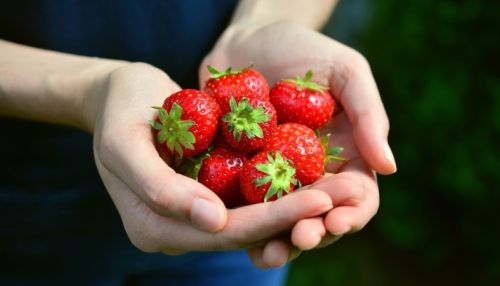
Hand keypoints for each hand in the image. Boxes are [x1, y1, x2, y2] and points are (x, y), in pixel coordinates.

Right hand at [85, 63, 332, 256]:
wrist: (119, 96)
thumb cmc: (118, 111)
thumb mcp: (124, 144)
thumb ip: (160, 188)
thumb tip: (213, 222)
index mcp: (154, 228)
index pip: (222, 232)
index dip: (272, 219)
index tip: (318, 200)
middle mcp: (178, 231)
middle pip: (245, 231)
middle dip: (295, 215)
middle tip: (342, 196)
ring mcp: (195, 215)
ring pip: (253, 219)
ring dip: (296, 206)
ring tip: (341, 190)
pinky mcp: (208, 194)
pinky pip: (249, 198)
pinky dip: (280, 190)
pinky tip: (315, 177)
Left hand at [200, 21, 395, 266]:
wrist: (248, 39)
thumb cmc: (304, 49)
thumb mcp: (346, 71)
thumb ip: (369, 115)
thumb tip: (389, 167)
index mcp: (344, 156)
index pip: (357, 197)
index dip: (351, 214)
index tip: (336, 222)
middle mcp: (311, 174)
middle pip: (317, 216)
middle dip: (311, 234)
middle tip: (299, 241)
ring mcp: (273, 177)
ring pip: (279, 221)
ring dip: (276, 240)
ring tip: (266, 253)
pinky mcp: (238, 173)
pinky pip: (241, 203)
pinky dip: (239, 222)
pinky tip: (230, 232)